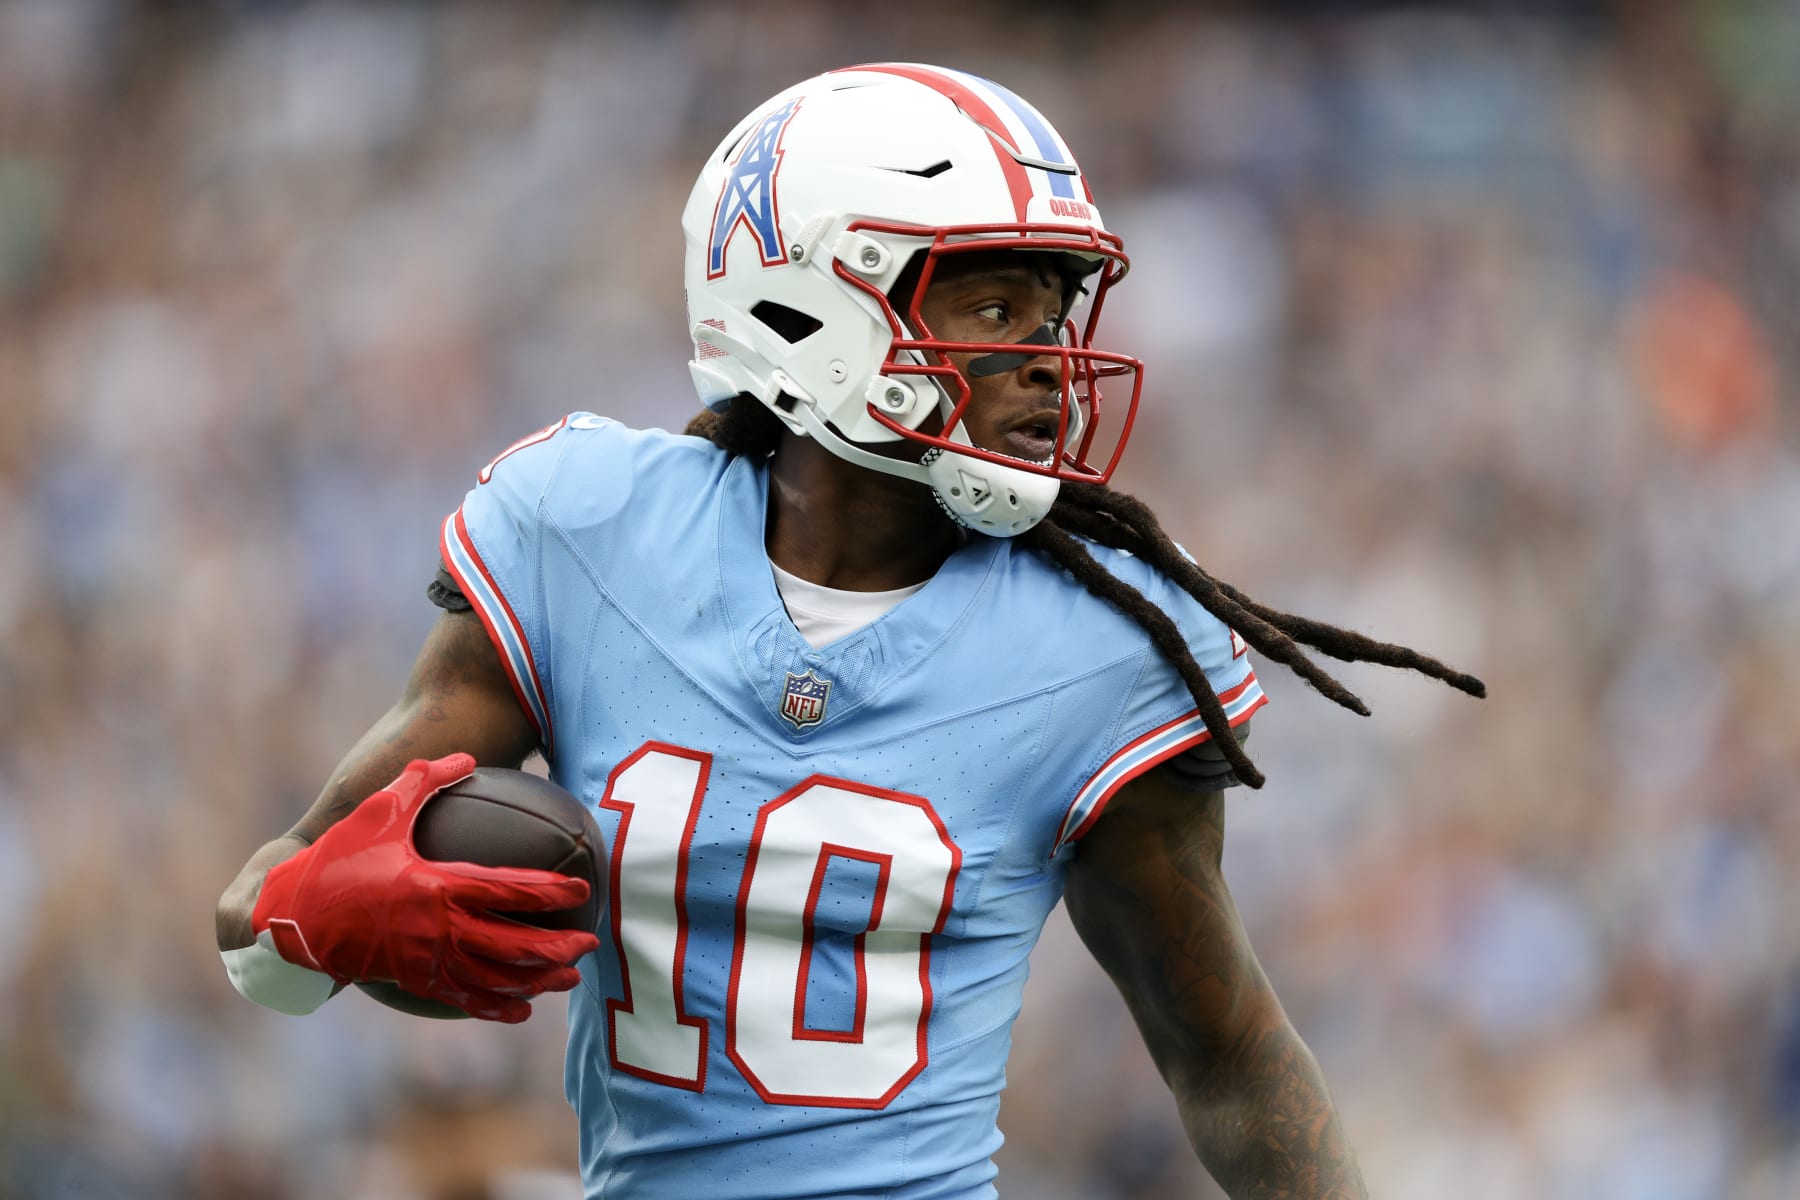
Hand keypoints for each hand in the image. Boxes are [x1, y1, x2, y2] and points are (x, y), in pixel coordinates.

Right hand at [252, 753, 600, 1021]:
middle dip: (559, 947)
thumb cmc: (337, 861)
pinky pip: (465, 999)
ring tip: (570, 978)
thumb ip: (424, 779)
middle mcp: (438, 929)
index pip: (508, 890)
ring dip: (538, 981)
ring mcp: (427, 960)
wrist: (292, 920)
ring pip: (496, 979)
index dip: (550, 891)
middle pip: (514, 945)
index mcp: (437, 886)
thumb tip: (465, 756)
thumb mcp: (378, 811)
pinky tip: (521, 1009)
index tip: (582, 889)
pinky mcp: (414, 981)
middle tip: (591, 942)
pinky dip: (498, 1006)